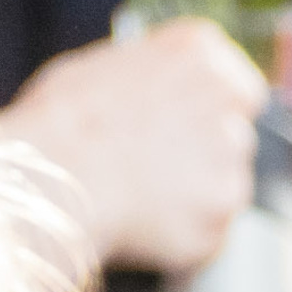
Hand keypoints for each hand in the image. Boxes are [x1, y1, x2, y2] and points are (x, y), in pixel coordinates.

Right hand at [2, 17, 263, 276]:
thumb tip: (163, 96)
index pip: (240, 89)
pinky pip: (207, 235)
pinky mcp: (217, 225)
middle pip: (234, 139)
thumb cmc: (61, 120)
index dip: (209, 113)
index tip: (184, 128)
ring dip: (193, 196)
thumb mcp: (105, 66)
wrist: (51, 178)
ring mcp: (229, 169)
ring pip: (224, 188)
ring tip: (136, 196)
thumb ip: (156, 78)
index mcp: (203, 55)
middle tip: (148, 166)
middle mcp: (230, 106)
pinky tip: (139, 224)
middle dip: (200, 156)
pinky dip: (180, 235)